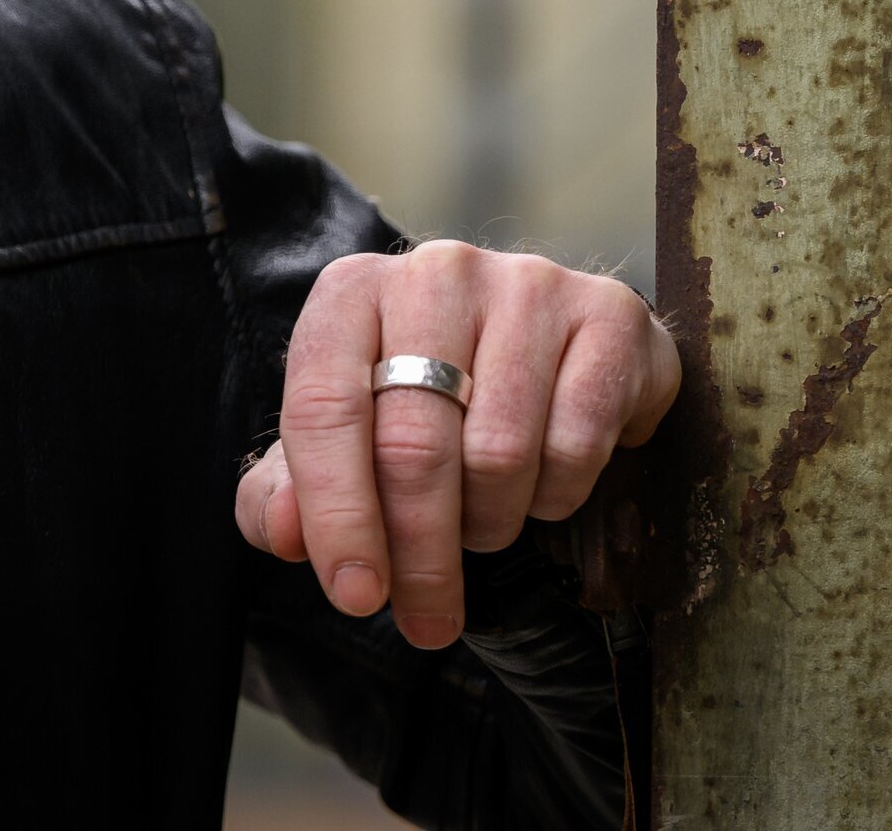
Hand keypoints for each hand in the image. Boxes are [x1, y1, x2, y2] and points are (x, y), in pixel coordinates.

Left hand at [231, 239, 677, 648]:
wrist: (556, 350)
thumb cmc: (431, 399)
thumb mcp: (347, 439)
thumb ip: (290, 490)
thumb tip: (282, 533)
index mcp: (351, 291)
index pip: (323, 409)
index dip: (337, 515)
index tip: (356, 595)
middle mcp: (435, 273)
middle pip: (412, 445)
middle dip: (417, 554)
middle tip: (426, 619)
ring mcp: (528, 284)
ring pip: (499, 455)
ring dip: (491, 522)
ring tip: (485, 523)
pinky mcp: (609, 316)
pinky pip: (577, 445)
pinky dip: (557, 494)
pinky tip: (544, 483)